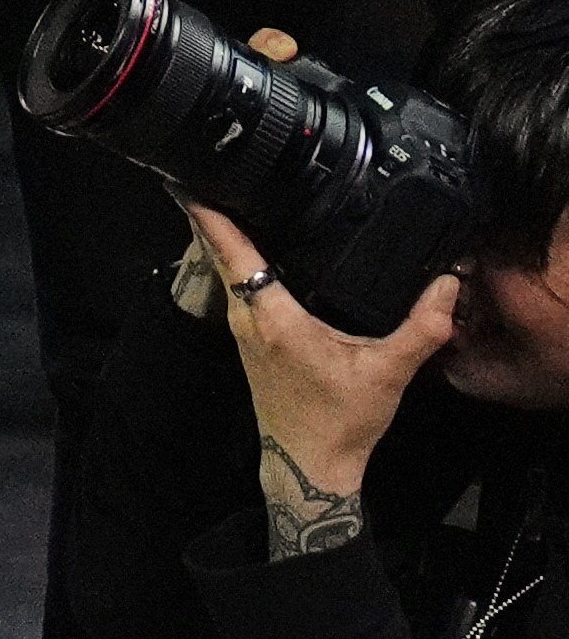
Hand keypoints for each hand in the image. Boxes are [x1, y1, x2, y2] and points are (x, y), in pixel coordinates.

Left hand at [190, 203, 458, 539]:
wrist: (311, 464)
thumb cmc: (340, 420)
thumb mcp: (387, 371)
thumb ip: (421, 328)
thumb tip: (446, 287)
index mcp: (271, 317)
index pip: (231, 252)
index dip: (211, 215)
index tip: (193, 181)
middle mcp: (246, 319)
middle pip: (220, 253)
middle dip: (216, 214)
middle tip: (219, 175)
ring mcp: (242, 331)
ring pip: (226, 271)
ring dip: (226, 239)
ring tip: (234, 200)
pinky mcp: (249, 342)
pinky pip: (236, 289)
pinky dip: (240, 264)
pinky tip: (258, 251)